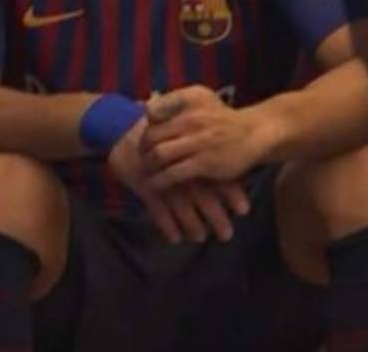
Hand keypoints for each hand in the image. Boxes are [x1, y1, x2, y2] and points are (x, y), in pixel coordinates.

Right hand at [109, 115, 248, 243]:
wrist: (123, 129)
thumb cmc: (162, 134)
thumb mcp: (185, 132)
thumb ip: (206, 148)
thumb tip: (233, 162)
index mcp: (196, 157)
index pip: (219, 177)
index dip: (232, 194)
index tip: (244, 210)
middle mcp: (183, 171)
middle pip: (205, 198)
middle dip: (217, 219)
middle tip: (226, 235)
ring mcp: (164, 181)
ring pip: (183, 210)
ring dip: (192, 226)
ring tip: (199, 237)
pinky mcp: (145, 188)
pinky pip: (158, 212)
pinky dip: (167, 227)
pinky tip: (175, 238)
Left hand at [140, 85, 271, 191]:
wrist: (254, 132)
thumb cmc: (222, 116)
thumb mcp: (200, 96)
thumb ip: (174, 99)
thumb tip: (143, 106)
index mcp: (187, 102)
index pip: (152, 113)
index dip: (143, 126)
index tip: (144, 136)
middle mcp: (190, 120)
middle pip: (151, 136)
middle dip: (142, 149)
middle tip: (141, 157)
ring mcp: (197, 142)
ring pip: (159, 155)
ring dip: (148, 166)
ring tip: (146, 172)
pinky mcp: (205, 163)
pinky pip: (174, 173)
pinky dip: (160, 181)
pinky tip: (156, 185)